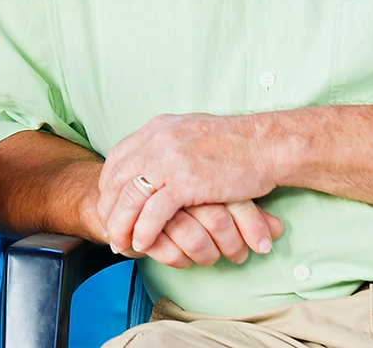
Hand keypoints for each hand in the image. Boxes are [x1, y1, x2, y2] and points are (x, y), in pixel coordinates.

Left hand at [97, 113, 277, 257]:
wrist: (265, 144)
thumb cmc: (234, 144)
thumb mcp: (189, 133)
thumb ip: (167, 144)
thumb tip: (152, 159)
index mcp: (156, 129)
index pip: (116, 159)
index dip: (108, 186)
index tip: (109, 206)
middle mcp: (157, 141)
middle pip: (117, 180)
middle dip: (109, 209)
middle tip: (109, 231)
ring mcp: (169, 160)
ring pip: (130, 197)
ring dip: (121, 225)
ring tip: (120, 243)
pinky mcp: (186, 181)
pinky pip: (153, 212)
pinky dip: (144, 231)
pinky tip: (143, 244)